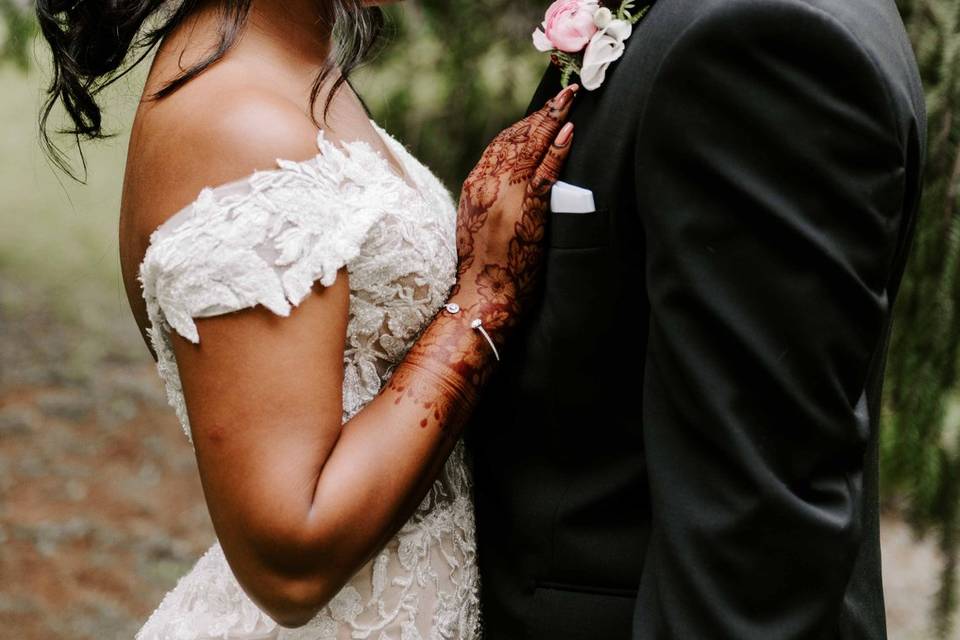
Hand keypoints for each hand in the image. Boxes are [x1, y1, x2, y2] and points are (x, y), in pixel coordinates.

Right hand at [450, 84, 577, 341]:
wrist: (482, 298)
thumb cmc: (485, 270)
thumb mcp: (479, 226)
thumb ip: (492, 200)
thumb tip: (509, 184)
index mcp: (474, 187)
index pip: (500, 144)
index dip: (524, 124)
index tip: (541, 110)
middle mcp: (485, 185)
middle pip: (514, 138)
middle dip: (541, 114)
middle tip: (565, 94)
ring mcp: (505, 197)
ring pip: (528, 148)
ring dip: (551, 121)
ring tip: (571, 101)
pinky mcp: (524, 211)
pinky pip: (543, 173)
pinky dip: (557, 150)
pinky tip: (568, 133)